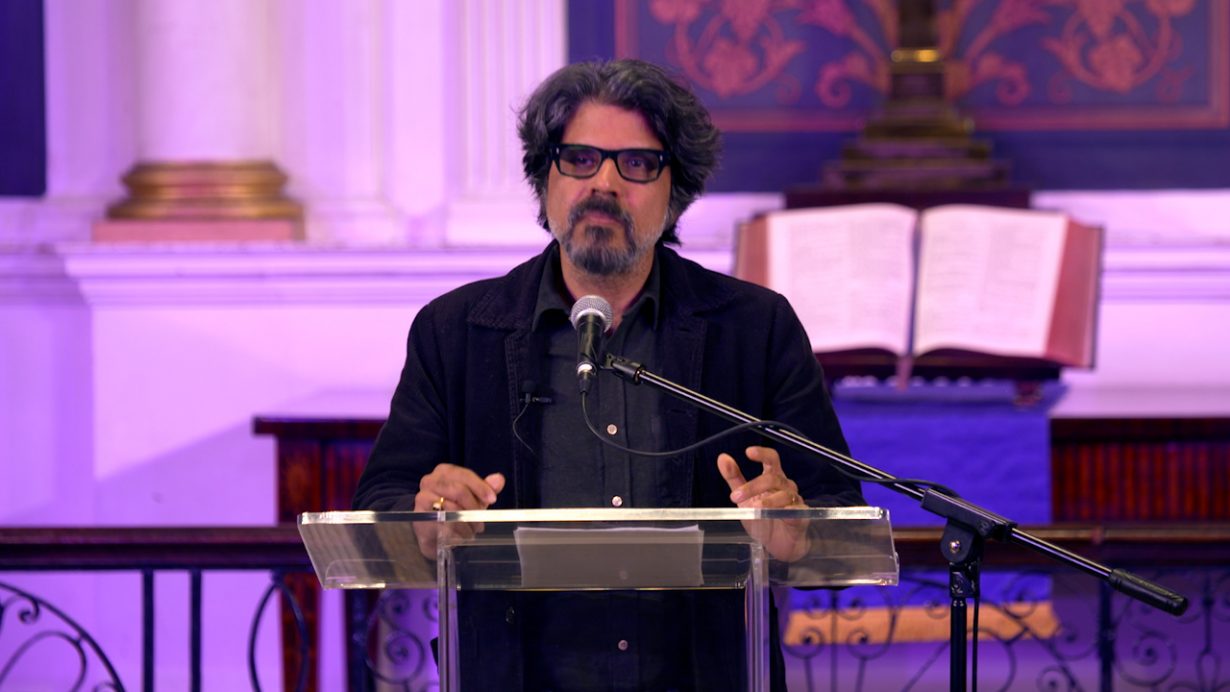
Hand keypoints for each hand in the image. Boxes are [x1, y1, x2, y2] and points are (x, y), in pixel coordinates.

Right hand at [412, 463, 504, 557]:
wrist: (434, 532)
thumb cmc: (454, 509)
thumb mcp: (474, 498)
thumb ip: (486, 488)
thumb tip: (499, 479)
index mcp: (445, 471)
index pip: (464, 475)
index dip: (480, 487)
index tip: (492, 499)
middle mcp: (431, 480)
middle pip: (458, 489)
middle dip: (473, 506)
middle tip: (481, 520)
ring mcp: (423, 496)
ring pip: (451, 506)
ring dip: (466, 521)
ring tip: (473, 530)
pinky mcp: (419, 513)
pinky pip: (442, 520)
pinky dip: (455, 528)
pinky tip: (461, 534)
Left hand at [717, 446, 809, 561]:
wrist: (779, 544)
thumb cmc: (764, 518)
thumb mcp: (745, 499)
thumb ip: (734, 479)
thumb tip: (722, 457)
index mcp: (773, 478)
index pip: (772, 460)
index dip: (762, 454)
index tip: (748, 452)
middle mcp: (786, 486)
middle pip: (773, 478)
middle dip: (753, 486)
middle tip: (736, 496)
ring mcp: (795, 501)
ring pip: (784, 495)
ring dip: (768, 501)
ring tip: (754, 508)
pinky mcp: (801, 517)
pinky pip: (797, 511)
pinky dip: (789, 512)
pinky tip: (781, 514)